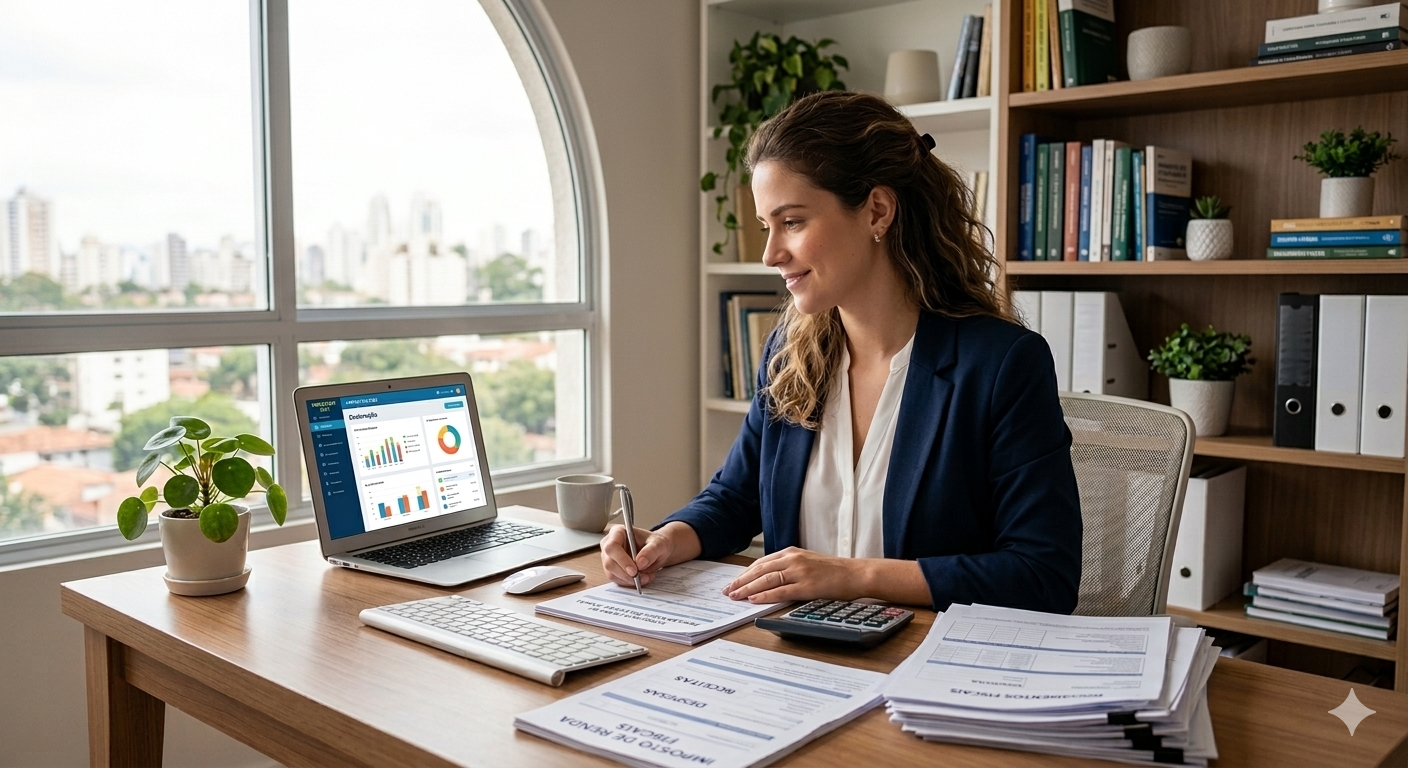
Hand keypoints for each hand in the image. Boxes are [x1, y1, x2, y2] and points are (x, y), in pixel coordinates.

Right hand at [599, 521, 698, 588]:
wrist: (657, 551)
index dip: (621, 560)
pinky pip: (617, 580)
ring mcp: (609, 558)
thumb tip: (640, 563)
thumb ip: (650, 551)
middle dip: (626, 574)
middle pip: (609, 563)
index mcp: (618, 532)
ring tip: (646, 577)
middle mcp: (609, 545)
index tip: (634, 570)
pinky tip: (642, 578)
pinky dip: (630, 582)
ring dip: (629, 579)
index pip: (612, 547)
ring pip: (612, 574)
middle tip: (641, 578)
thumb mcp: (659, 544)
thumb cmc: (656, 543)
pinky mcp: (612, 570)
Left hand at [723, 547, 863, 603]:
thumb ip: (789, 568)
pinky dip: (765, 595)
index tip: (734, 581)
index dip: (745, 573)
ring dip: (748, 588)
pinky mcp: (807, 585)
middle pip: (760, 570)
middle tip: (727, 590)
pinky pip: (780, 591)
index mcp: (792, 553)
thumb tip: (769, 579)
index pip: (762, 563)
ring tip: (735, 596)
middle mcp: (793, 559)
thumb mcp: (808, 562)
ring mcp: (800, 572)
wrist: (856, 574)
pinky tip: (753, 599)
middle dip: (741, 580)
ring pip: (766, 579)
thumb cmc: (834, 571)